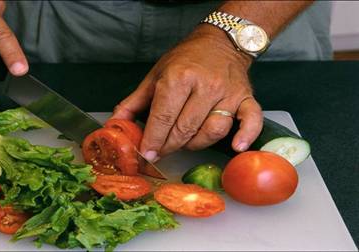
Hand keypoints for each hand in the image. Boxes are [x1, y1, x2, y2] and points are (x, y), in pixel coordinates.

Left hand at [112, 25, 262, 160]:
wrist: (220, 42)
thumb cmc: (185, 60)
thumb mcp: (155, 76)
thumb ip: (134, 102)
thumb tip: (115, 124)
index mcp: (179, 78)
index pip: (163, 118)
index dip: (152, 140)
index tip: (146, 154)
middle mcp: (205, 85)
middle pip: (185, 129)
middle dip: (169, 146)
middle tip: (160, 151)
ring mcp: (228, 93)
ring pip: (212, 131)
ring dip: (195, 144)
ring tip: (184, 142)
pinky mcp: (246, 98)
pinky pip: (250, 120)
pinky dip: (246, 136)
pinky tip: (236, 147)